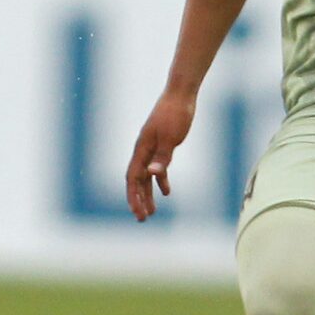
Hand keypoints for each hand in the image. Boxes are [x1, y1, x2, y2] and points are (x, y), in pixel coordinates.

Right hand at [126, 90, 195, 220]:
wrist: (181, 94)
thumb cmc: (175, 114)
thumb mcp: (171, 137)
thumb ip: (162, 157)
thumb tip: (152, 175)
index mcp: (142, 148)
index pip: (133, 178)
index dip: (133, 197)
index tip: (137, 214)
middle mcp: (143, 149)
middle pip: (137, 180)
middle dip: (138, 200)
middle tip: (143, 219)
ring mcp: (151, 146)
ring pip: (146, 175)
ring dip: (148, 194)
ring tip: (152, 212)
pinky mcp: (162, 144)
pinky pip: (157, 167)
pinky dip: (160, 180)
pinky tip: (166, 192)